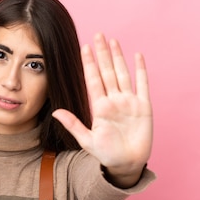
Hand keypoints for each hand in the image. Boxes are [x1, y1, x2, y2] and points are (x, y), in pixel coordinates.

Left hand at [52, 33, 152, 186]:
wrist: (126, 165)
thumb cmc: (107, 155)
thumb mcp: (87, 140)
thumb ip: (73, 124)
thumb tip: (55, 111)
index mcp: (100, 107)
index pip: (93, 80)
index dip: (89, 63)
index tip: (84, 47)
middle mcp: (114, 101)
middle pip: (107, 72)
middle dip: (102, 54)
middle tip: (98, 35)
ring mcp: (129, 102)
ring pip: (123, 74)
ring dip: (118, 57)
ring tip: (113, 41)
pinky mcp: (144, 107)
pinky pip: (142, 84)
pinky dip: (140, 70)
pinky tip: (137, 55)